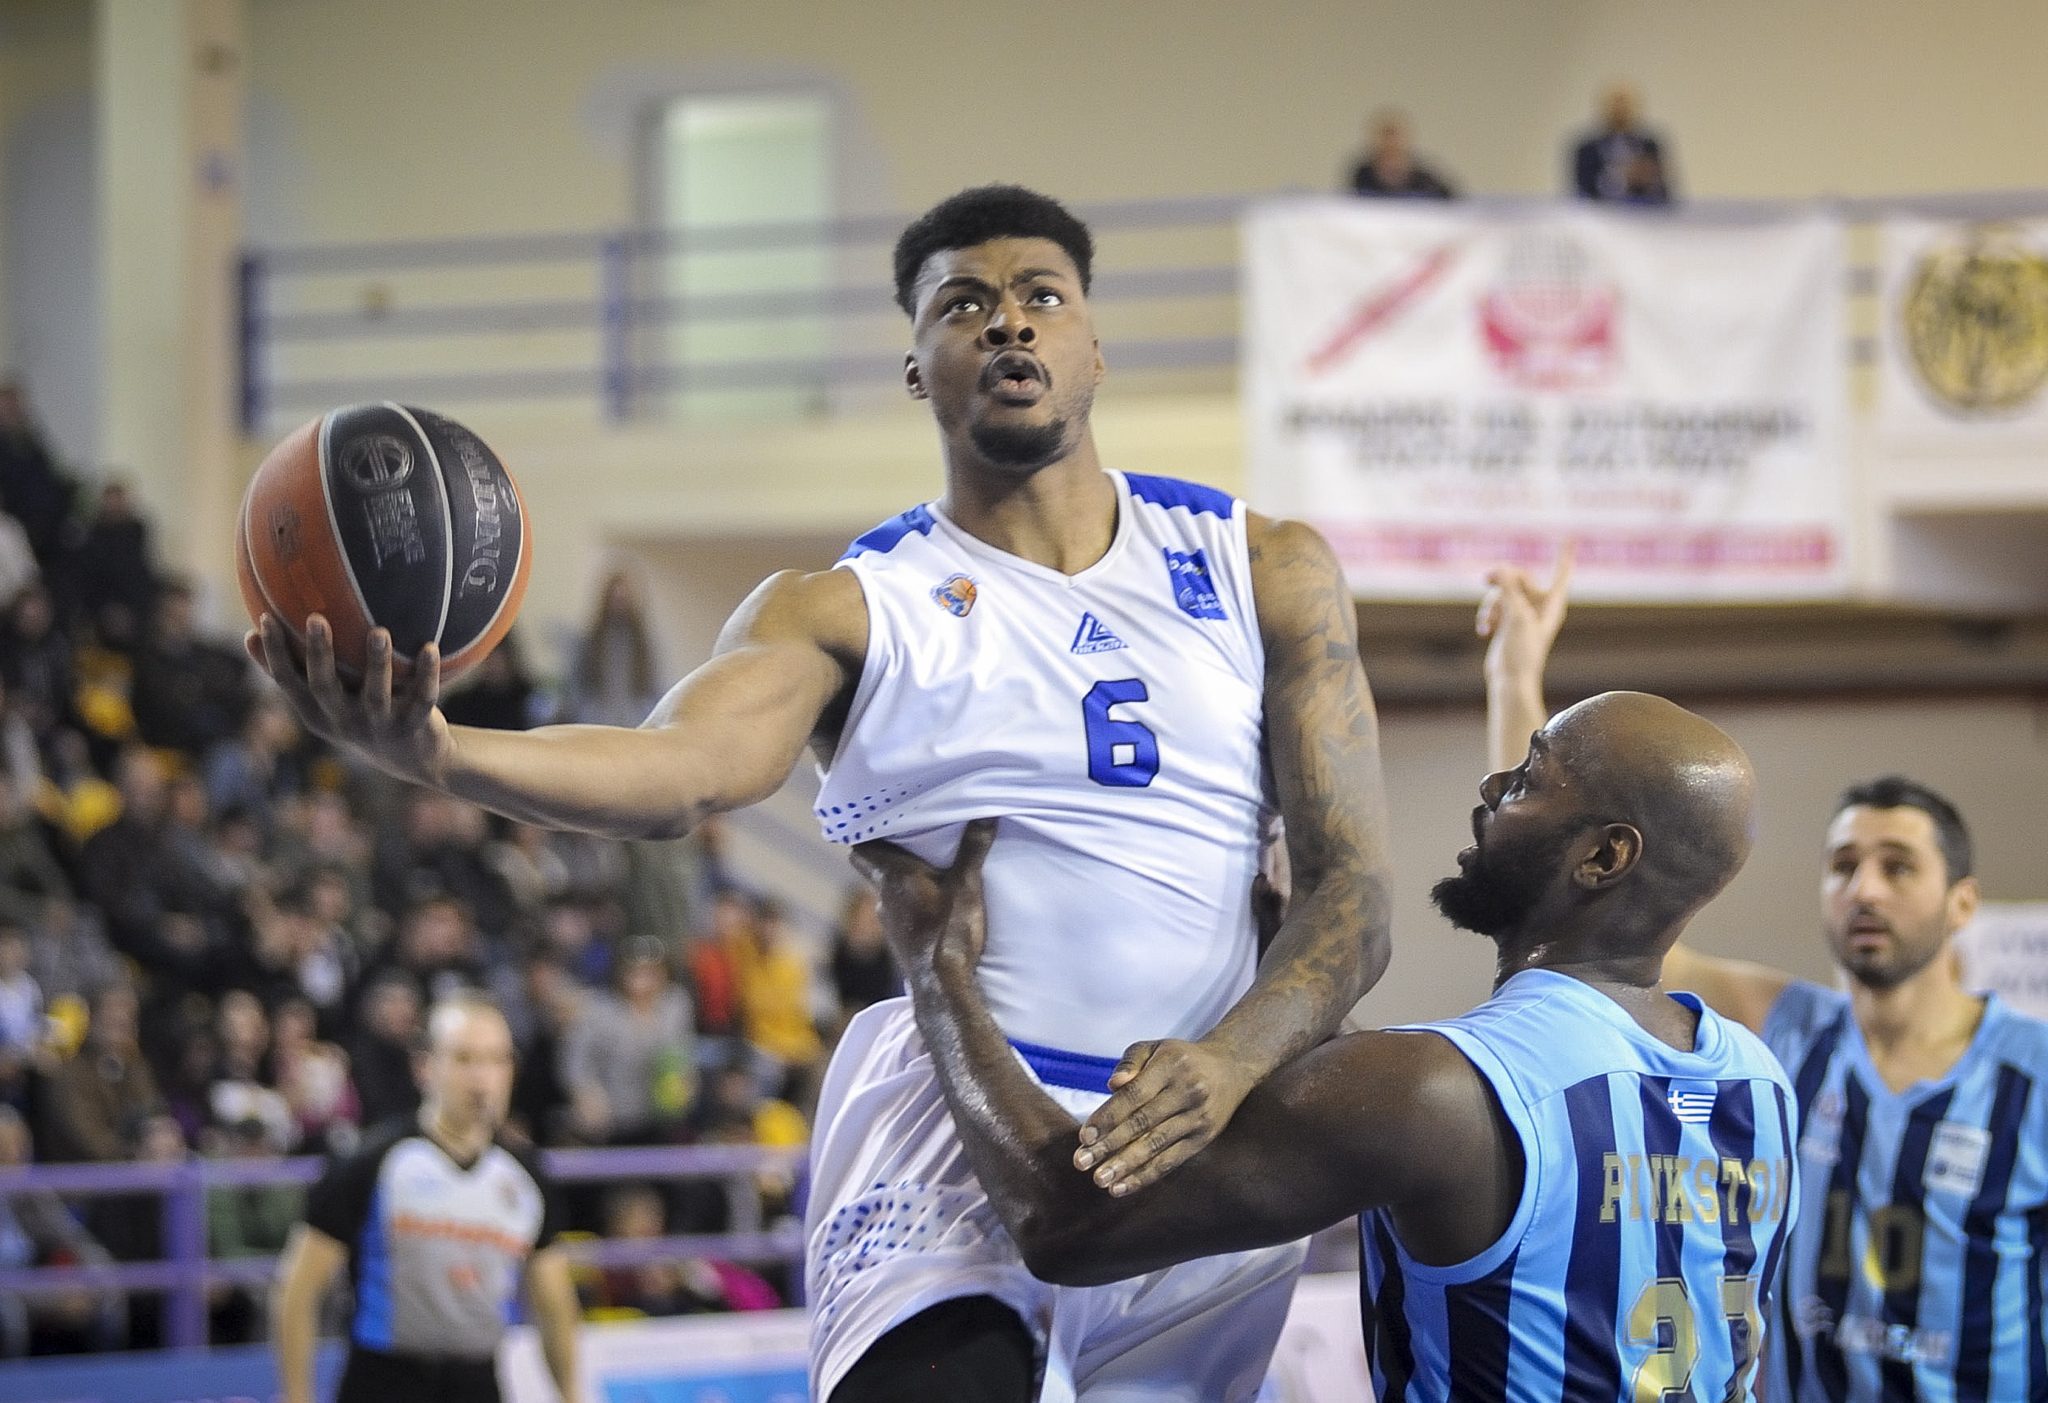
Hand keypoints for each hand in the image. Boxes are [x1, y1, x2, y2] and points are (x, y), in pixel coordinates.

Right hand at [247, 614, 453, 785]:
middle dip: (319, 654)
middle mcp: (344, 720)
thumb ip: (294, 670)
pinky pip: (422, 698)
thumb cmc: (358, 716)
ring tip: (379, 631)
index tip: (265, 618)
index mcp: (318, 713)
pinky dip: (426, 674)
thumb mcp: (323, 700)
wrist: (413, 758)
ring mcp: (379, 725)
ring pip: (376, 693)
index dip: (274, 654)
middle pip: (325, 687)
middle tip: (316, 618)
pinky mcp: (413, 726)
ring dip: (377, 662)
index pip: (289, 682)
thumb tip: (251, 630)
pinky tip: (430, 648)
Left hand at [849, 819, 996, 978]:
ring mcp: (889, 922)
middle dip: (888, 854)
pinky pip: (898, 912)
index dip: (868, 833)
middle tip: (911, 840)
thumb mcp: (967, 885)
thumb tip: (986, 813)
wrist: (943, 987)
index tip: (884, 819)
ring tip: (927, 869)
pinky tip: (930, 905)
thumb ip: (974, 848)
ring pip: (887, 891)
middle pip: (873, 867)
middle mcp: (883, 898)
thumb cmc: (950, 932)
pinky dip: (909, 903)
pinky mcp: (899, 941)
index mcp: (893, 877)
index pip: (861, 848)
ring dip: (901, 880)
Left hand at [1073, 1038, 1256, 1195]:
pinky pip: (1172, 1161)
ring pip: (1156, 1145)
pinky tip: (1123, 1187)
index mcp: (1170, 1066)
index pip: (1133, 1095)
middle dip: (1109, 1145)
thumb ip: (1129, 1062)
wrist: (1232, 1067)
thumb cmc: (1181, 1058)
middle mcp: (1186, 1092)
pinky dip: (1146, 1176)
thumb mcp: (1155, 1047)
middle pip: (1142, 1122)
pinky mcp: (1204, 1138)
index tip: (1083, 1137)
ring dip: (1126, 1165)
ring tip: (1100, 1180)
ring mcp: (1197, 1117)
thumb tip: (1111, 1085)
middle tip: (1081, 1162)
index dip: (1107, 1116)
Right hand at [1476, 544, 1573, 683]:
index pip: (1561, 573)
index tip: (1569, 536)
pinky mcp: (1508, 622)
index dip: (1564, 555)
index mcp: (1552, 604)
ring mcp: (1523, 613)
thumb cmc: (1521, 651)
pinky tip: (1484, 630)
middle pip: (1521, 577)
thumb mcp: (1516, 615)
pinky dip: (1487, 615)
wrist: (1510, 678)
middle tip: (1485, 579)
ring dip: (1491, 604)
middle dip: (1502, 581)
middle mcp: (1539, 606)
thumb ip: (1509, 588)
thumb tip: (1502, 567)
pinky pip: (1495, 606)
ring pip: (1503, 592)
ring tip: (1488, 622)